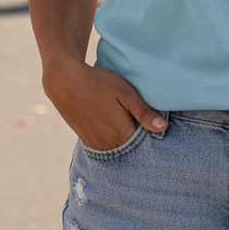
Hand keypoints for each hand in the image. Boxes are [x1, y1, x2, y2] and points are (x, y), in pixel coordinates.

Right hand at [42, 60, 166, 151]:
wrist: (65, 82)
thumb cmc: (99, 84)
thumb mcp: (126, 93)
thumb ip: (144, 112)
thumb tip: (163, 128)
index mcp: (121, 134)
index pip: (145, 141)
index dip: (150, 131)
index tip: (151, 118)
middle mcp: (108, 145)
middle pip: (132, 146)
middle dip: (139, 135)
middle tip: (137, 115)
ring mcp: (96, 145)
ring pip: (120, 146)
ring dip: (126, 137)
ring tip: (124, 117)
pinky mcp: (87, 141)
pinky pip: (107, 145)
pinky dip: (114, 137)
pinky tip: (114, 122)